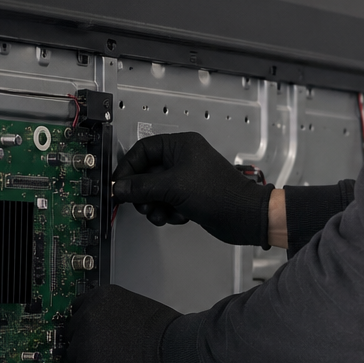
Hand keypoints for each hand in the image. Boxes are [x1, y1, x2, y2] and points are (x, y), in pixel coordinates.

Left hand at [65, 285, 182, 362]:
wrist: (178, 354)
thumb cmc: (169, 334)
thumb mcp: (137, 308)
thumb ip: (114, 315)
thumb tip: (105, 329)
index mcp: (102, 297)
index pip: (77, 309)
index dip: (84, 326)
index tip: (88, 334)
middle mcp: (89, 315)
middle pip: (73, 334)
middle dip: (87, 346)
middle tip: (107, 354)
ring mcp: (86, 341)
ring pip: (75, 358)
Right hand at [112, 132, 272, 245]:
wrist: (244, 216)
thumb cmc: (220, 193)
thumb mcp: (173, 187)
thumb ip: (142, 187)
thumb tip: (121, 187)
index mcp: (181, 145)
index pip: (143, 150)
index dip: (128, 167)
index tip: (119, 184)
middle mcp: (183, 159)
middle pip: (146, 173)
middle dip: (143, 192)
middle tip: (142, 203)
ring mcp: (186, 179)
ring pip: (156, 192)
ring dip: (155, 206)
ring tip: (162, 213)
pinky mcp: (190, 197)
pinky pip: (167, 203)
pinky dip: (168, 212)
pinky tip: (178, 216)